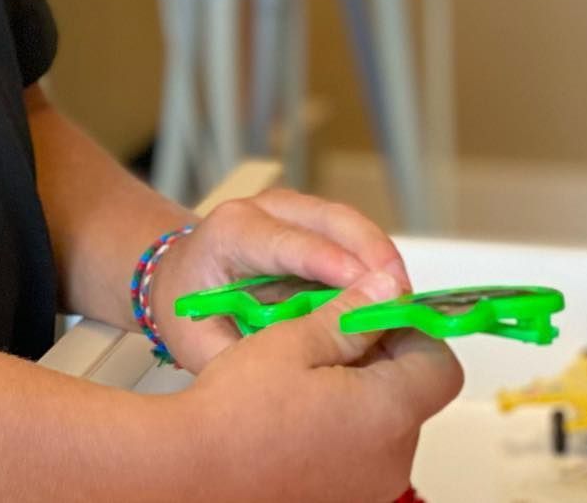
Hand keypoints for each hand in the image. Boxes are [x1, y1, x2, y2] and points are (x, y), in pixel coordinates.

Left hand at [150, 190, 410, 373]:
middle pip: (326, 220)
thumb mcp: (200, 343)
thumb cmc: (188, 310)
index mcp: (229, 234)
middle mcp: (262, 211)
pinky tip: (392, 297)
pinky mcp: (311, 222)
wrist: (179, 278)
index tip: (368, 285)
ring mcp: (289, 210)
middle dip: (371, 254)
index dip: (327, 262)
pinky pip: (351, 235)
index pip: (283, 243)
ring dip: (381, 257)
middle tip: (403, 298)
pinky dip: (376, 262)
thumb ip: (244, 357)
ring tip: (406, 302)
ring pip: (346, 222)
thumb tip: (297, 375)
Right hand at [154, 271, 462, 502]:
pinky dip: (342, 423)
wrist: (195, 472)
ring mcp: (370, 487)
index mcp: (387, 414)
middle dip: (380, 356)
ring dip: (358, 389)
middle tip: (328, 331)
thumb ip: (348, 313)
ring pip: (385, 420)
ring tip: (304, 369)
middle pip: (412, 392)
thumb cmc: (236, 409)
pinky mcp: (347, 499)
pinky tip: (297, 407)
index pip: (439, 362)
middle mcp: (391, 459)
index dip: (410, 329)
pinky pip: (362, 450)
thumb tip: (388, 288)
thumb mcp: (291, 341)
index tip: (374, 310)